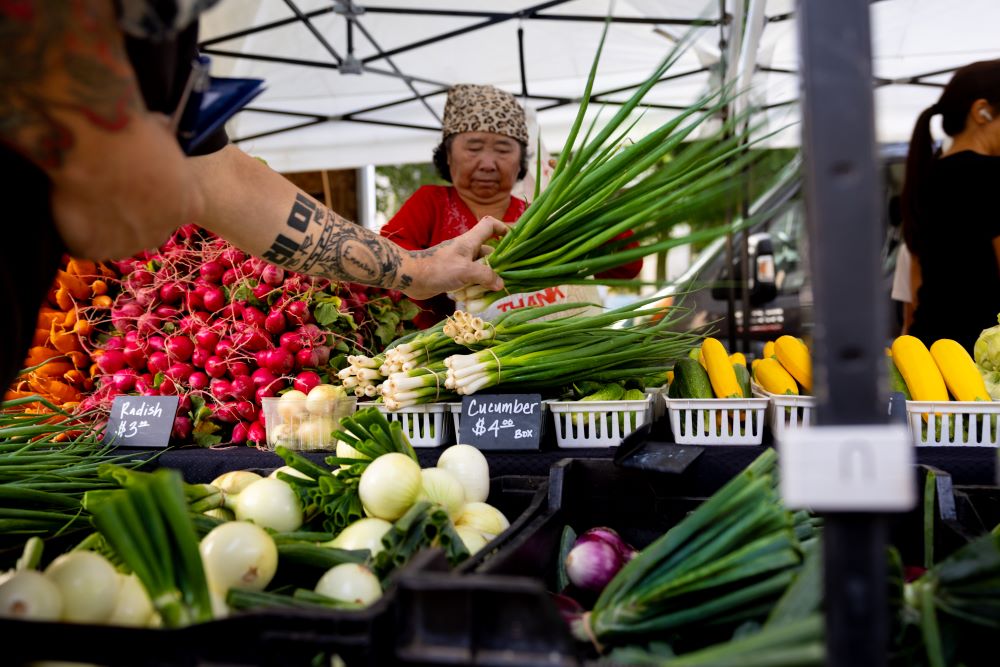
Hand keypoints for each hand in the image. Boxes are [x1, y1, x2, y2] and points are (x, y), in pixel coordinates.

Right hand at [50, 112, 202, 258]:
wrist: (93, 142)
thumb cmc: (131, 130)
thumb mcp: (161, 131)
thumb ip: (164, 142)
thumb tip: (160, 126)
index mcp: (189, 205)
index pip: (177, 207)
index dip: (153, 192)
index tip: (134, 177)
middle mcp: (165, 231)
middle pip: (148, 227)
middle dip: (131, 211)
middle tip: (108, 185)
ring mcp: (130, 245)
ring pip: (117, 240)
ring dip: (103, 223)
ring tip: (86, 192)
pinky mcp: (95, 250)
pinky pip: (85, 243)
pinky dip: (76, 228)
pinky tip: (70, 204)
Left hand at [403, 216, 507, 299]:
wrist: (411, 277)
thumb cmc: (438, 268)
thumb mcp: (466, 271)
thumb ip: (486, 276)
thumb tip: (500, 284)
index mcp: (470, 241)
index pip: (489, 225)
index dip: (503, 228)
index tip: (512, 239)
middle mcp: (467, 249)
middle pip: (489, 254)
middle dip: (495, 269)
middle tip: (501, 282)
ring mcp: (460, 262)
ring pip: (480, 270)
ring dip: (481, 283)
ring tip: (479, 292)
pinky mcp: (453, 274)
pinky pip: (469, 280)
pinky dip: (470, 289)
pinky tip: (466, 297)